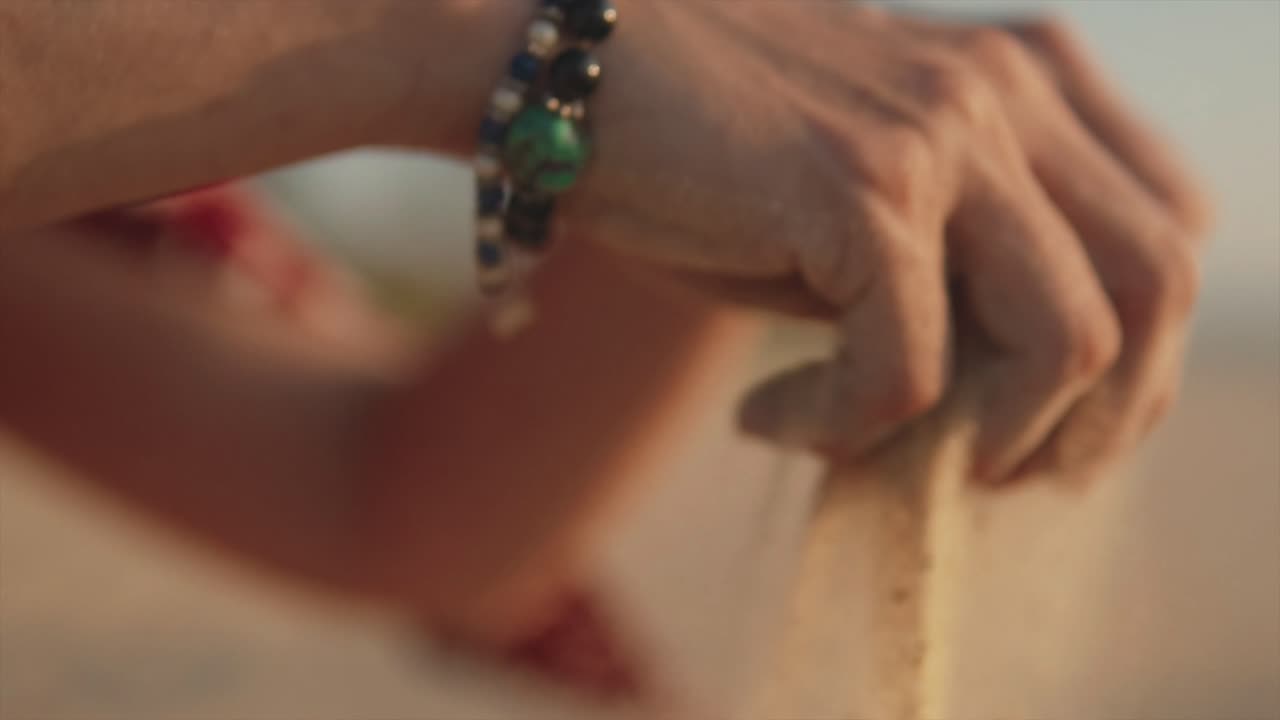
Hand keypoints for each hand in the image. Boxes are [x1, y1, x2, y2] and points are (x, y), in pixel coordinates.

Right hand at [565, 2, 1210, 481]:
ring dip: (995, 440)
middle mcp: (1003, 92)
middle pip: (1156, 281)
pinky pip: (903, 372)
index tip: (1051, 426)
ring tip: (893, 461)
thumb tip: (994, 399)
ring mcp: (941, 133)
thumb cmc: (696, 140)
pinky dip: (836, 428)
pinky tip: (763, 417)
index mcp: (1020, 78)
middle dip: (1099, 418)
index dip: (1139, 351)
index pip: (1164, 223)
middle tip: (995, 477)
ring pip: (1068, 342)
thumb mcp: (852, 197)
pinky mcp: (858, 189)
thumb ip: (944, 269)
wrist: (562, 66)